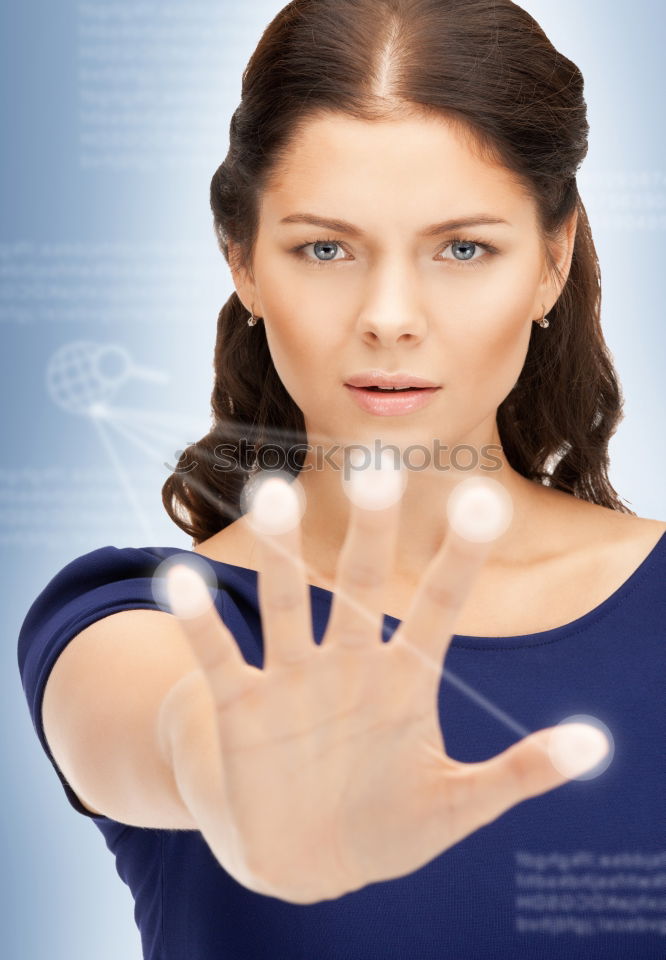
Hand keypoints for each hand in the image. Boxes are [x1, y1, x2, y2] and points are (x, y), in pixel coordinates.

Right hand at [165, 471, 606, 904]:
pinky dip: (200, 622)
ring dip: (281, 555)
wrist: (307, 862)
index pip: (438, 605)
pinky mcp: (241, 708)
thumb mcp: (460, 805)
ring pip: (287, 603)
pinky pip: (218, 657)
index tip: (482, 500)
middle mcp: (348, 664)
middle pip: (359, 586)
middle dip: (369, 534)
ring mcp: (293, 681)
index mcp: (404, 679)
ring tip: (274, 493)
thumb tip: (600, 744)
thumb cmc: (388, 824)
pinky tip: (180, 578)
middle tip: (376, 469)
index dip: (460, 557)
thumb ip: (522, 773)